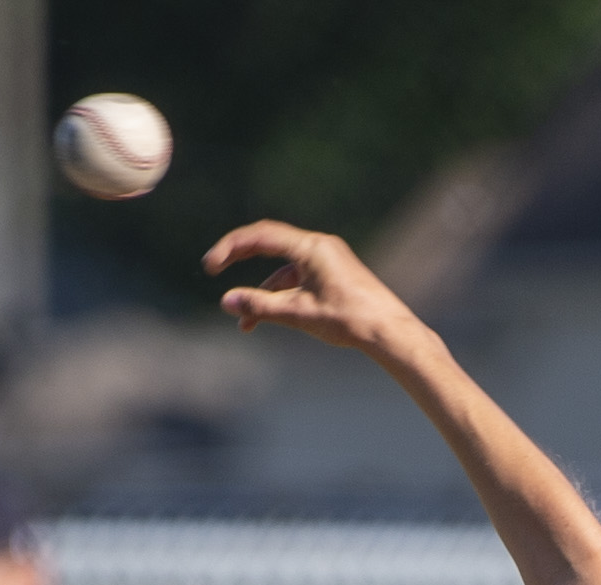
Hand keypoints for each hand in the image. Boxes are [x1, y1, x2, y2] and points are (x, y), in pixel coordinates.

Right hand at [204, 220, 419, 355]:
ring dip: (264, 292)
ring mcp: (329, 259)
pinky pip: (300, 278)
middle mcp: (320, 246)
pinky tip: (272, 318)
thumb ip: (261, 306)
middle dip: (240, 259)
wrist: (390, 332)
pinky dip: (284, 295)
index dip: (230, 248)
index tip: (210, 266)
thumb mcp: (299, 314)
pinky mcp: (335, 274)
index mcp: (311, 247)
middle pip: (270, 244)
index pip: (260, 236)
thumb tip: (226, 302)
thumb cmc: (349, 320)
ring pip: (285, 269)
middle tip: (214, 269)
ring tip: (247, 324)